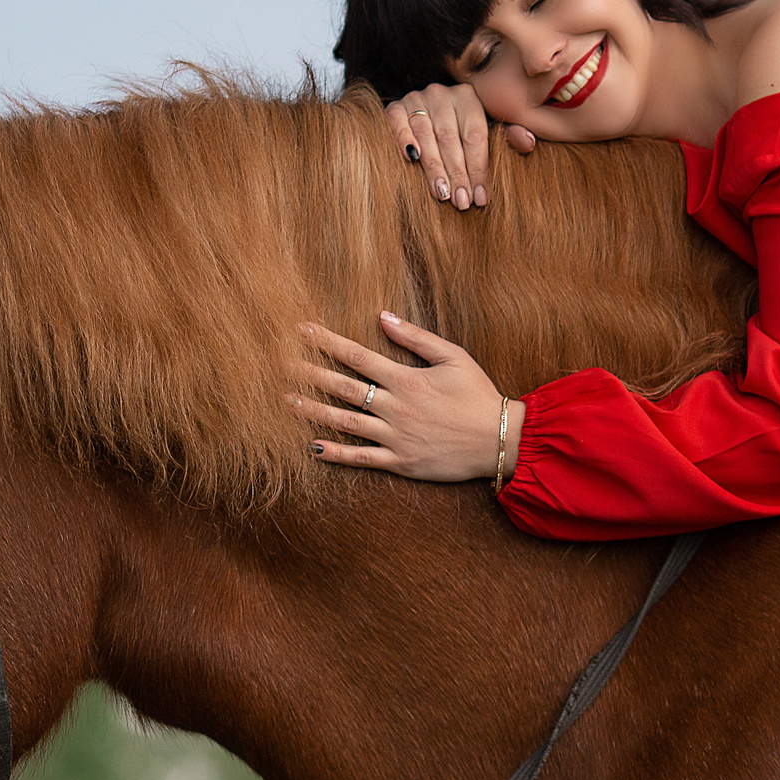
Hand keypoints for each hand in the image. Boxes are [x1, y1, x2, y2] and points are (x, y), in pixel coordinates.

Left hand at [290, 312, 520, 482]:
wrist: (499, 440)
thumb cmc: (478, 395)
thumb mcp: (453, 356)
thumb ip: (416, 337)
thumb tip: (383, 316)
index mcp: (406, 379)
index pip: (357, 356)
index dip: (326, 342)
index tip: (301, 330)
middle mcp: (394, 407)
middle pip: (342, 387)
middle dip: (310, 373)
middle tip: (280, 364)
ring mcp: (394, 437)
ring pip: (345, 422)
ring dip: (313, 411)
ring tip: (287, 401)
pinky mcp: (399, 462)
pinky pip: (361, 458)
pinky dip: (335, 453)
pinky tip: (312, 447)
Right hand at [386, 83, 534, 211]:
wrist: (428, 115)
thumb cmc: (463, 131)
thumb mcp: (488, 131)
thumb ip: (508, 137)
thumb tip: (528, 142)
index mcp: (468, 97)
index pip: (474, 135)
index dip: (479, 167)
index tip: (482, 196)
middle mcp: (442, 93)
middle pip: (450, 137)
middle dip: (458, 173)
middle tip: (462, 201)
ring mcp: (416, 98)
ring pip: (425, 134)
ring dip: (434, 166)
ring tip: (442, 193)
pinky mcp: (396, 107)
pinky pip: (397, 122)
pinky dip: (404, 139)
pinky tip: (412, 160)